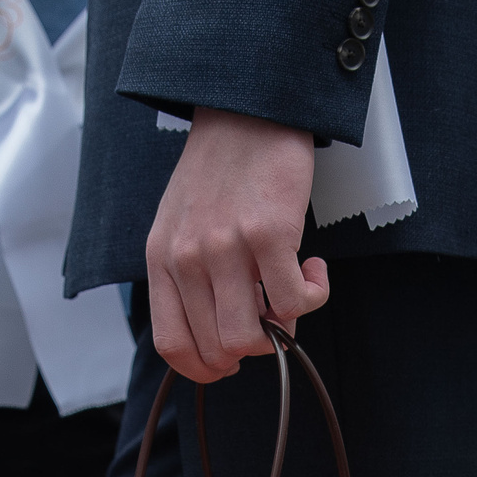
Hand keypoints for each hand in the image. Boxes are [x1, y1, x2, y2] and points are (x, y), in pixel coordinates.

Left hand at [145, 109, 329, 382]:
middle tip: (275, 321)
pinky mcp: (269, 234)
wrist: (248, 108)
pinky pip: (295, 300)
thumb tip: (229, 328)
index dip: (204, 368)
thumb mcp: (182, 222)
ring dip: (284, 328)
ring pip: (253, 335)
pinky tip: (315, 268)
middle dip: (254, 348)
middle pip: (217, 348)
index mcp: (162, 259)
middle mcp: (187, 259)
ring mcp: (226, 248)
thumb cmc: (221, 167)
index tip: (229, 365)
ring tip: (294, 293)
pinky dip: (315, 296)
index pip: (173, 344)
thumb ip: (193, 275)